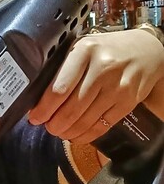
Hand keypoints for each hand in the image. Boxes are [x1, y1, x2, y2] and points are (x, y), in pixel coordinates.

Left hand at [28, 30, 163, 142]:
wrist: (147, 51)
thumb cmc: (107, 51)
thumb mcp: (83, 48)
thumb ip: (63, 68)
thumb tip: (39, 98)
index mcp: (84, 51)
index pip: (59, 88)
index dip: (44, 108)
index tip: (35, 117)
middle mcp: (102, 68)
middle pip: (71, 109)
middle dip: (54, 124)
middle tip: (47, 127)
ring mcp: (117, 87)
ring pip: (85, 120)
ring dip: (67, 131)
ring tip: (60, 131)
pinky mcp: (128, 102)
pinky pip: (102, 126)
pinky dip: (85, 135)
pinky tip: (76, 135)